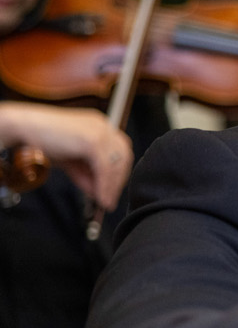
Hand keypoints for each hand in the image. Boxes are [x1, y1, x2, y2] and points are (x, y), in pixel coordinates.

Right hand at [0, 102, 131, 209]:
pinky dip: (104, 185)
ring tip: (104, 201)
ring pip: (116, 163)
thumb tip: (99, 192)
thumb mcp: (71, 160)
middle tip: (109, 198)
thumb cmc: (43, 140)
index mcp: (100, 126)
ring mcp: (100, 131)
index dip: (118, 172)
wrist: (24, 129)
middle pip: (123, 156)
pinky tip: (100, 196)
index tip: (112, 190)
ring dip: (111, 186)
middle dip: (118, 180)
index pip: (120, 151)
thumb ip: (86, 174)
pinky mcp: (93, 140)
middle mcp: (104, 126)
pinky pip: (105, 168)